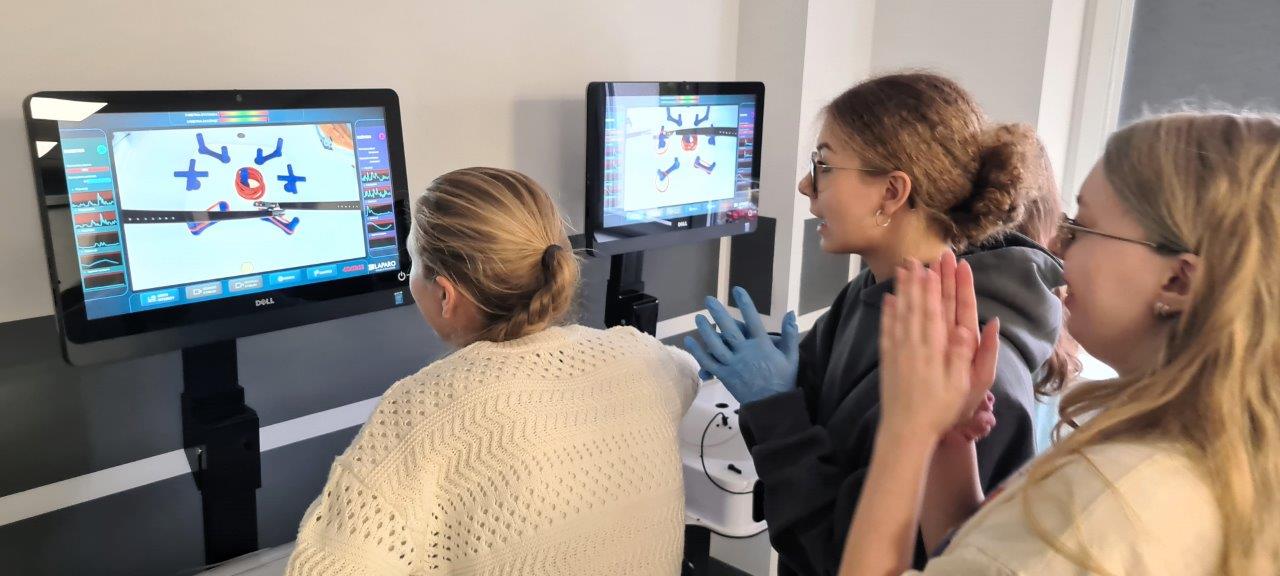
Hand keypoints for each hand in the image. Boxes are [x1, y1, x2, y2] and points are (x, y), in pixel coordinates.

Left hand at [685, 286, 799, 404]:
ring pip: (716, 345)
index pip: (753, 320)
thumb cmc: (783, 379)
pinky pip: (709, 362)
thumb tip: (790, 312)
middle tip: (709, 299)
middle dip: (718, 313)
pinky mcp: (725, 376)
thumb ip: (790, 334)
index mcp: (763, 346)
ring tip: (698, 317)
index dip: (745, 304)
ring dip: (705, 330)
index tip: (737, 290)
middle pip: (729, 330)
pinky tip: (690, 340)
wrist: (773, 405)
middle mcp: (746, 354)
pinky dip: (698, 352)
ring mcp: (734, 365)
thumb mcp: (791, 356)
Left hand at [879, 260, 999, 439]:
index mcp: (935, 349)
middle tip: (918, 258)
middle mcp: (914, 345)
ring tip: (902, 270)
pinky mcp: (888, 361)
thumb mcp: (961, 384)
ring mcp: (898, 352)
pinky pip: (887, 331)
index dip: (935, 287)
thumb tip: (974, 326)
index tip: (936, 266)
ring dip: (901, 290)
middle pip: (916, 306)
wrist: (906, 431)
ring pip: (900, 314)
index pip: (935, 311)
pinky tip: (888, 300)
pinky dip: (887, 313)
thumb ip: (964, 353)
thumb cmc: (940, 410)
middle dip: (918, 281)